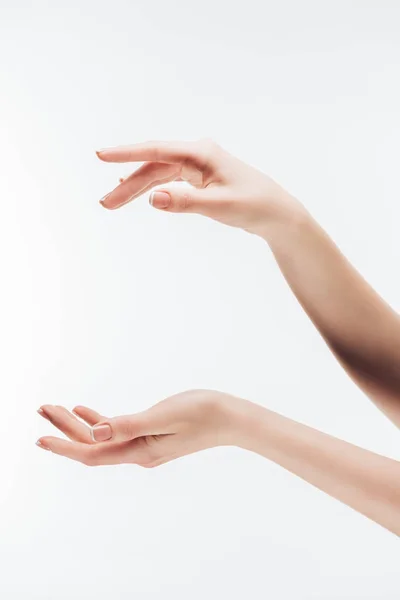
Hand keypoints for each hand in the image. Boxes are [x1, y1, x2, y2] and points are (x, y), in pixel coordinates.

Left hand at [36, 390, 240, 466]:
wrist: (232, 418)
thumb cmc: (203, 412)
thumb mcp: (164, 416)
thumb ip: (128, 425)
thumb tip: (94, 432)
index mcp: (140, 451)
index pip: (92, 452)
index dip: (64, 445)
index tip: (40, 437)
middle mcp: (139, 453)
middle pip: (93, 445)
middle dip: (65, 430)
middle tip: (42, 409)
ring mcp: (145, 445)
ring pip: (102, 438)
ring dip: (78, 425)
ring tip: (56, 408)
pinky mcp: (151, 436)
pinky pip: (117, 432)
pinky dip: (99, 421)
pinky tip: (86, 410)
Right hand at [96, 139, 304, 236]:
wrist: (276, 213)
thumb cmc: (254, 205)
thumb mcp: (219, 206)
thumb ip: (185, 202)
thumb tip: (153, 199)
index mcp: (201, 154)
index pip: (156, 151)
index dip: (127, 153)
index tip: (101, 155)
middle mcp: (197, 155)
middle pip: (153, 166)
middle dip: (128, 184)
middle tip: (105, 203)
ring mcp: (198, 166)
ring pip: (159, 175)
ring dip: (138, 189)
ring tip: (113, 204)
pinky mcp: (200, 178)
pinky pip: (169, 181)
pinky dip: (154, 189)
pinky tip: (139, 195)